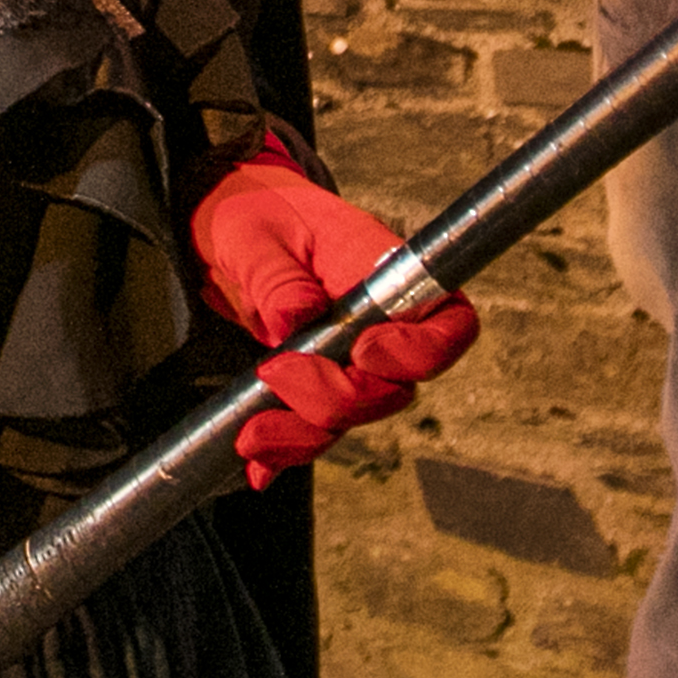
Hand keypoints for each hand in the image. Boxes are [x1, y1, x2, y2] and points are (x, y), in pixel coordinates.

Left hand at [190, 152, 477, 487]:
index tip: (363, 350)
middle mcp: (383, 323)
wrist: (229, 223)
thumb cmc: (254, 213)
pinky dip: (288, 449)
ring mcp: (353, 357)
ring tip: (249, 436)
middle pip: (395, 388)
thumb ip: (279, 279)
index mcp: (385, 273)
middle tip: (273, 373)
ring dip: (305, 436)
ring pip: (355, 417)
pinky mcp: (321, 379)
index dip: (420, 354)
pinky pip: (318, 427)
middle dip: (337, 399)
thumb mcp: (255, 236)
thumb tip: (297, 321)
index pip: (447, 326)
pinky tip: (258, 465)